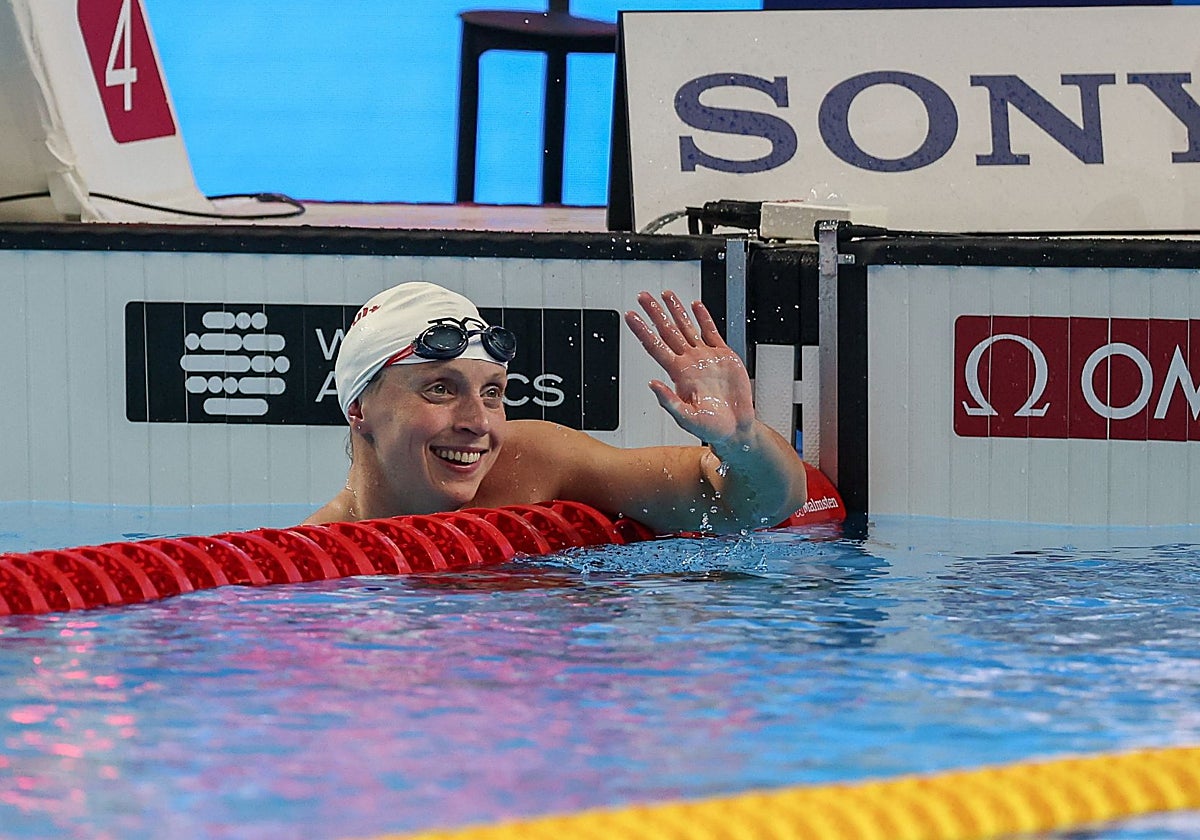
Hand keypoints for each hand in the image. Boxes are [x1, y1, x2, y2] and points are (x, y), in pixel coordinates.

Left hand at [625, 290, 755, 446]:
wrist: (736, 428)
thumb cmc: (711, 427)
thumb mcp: (687, 418)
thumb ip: (669, 402)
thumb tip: (652, 384)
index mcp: (678, 374)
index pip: (655, 346)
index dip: (642, 331)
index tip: (630, 316)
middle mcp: (689, 362)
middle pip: (667, 331)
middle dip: (654, 312)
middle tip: (643, 296)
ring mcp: (705, 357)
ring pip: (687, 327)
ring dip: (676, 310)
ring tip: (666, 294)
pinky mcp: (723, 355)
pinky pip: (711, 332)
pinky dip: (703, 318)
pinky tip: (695, 306)